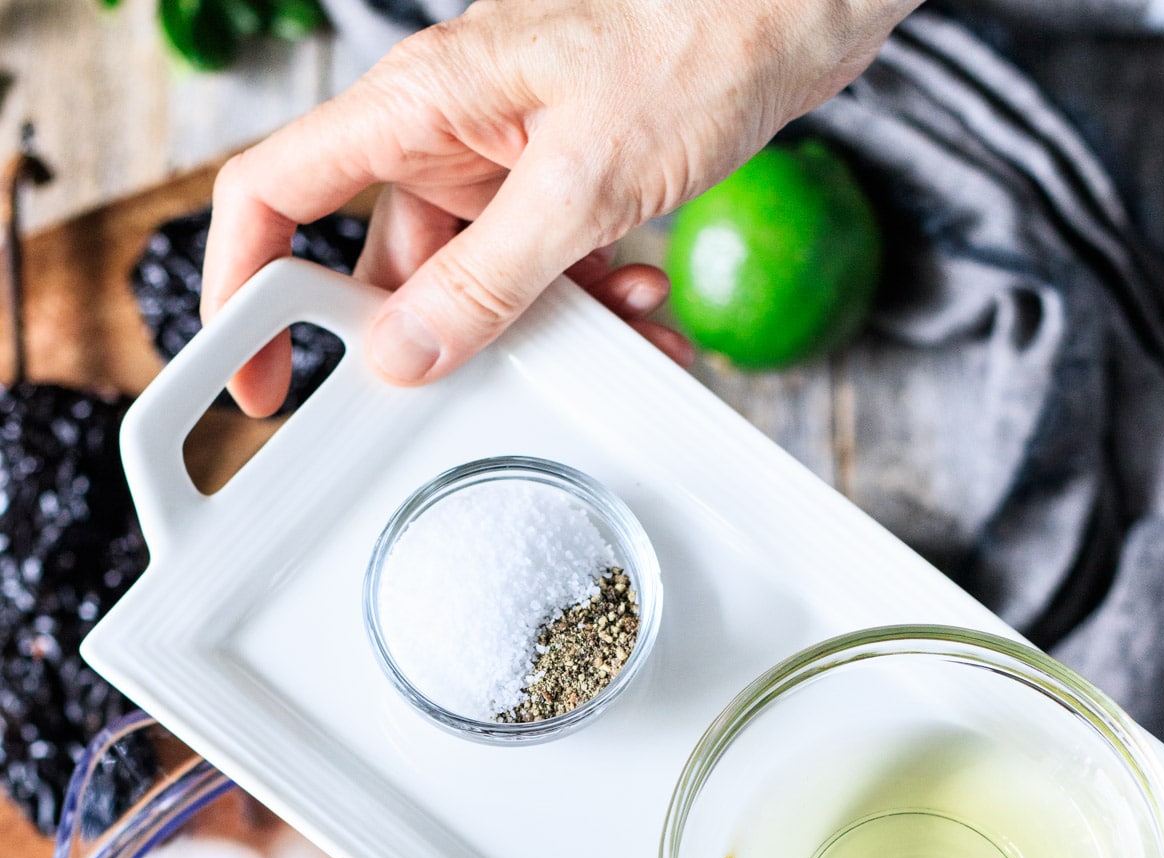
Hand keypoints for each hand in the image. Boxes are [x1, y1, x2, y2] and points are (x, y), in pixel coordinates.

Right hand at [202, 0, 914, 413]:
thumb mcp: (585, 183)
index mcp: (419, 104)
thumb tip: (403, 356)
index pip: (277, 193)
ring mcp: (504, 157)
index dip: (244, 287)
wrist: (797, 6)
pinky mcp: (561, 178)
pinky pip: (541, 269)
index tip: (260, 377)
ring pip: (476, 280)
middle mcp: (447, 130)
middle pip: (385, 263)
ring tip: (613, 322)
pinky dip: (585, 303)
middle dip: (439, 337)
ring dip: (537, 327)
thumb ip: (486, 280)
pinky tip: (640, 302)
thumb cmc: (698, 38)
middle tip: (474, 391)